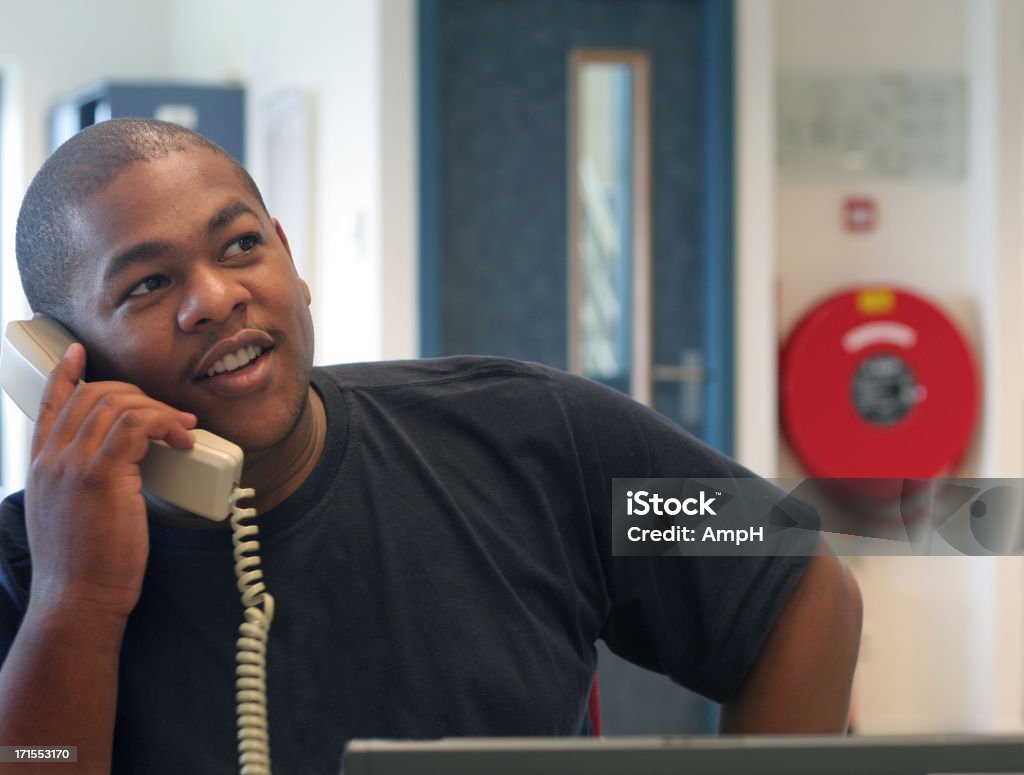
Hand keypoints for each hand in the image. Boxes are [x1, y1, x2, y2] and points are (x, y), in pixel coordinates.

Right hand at [24, 344, 196, 617]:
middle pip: (92, 396)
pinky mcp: (100, 474)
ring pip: (118, 404)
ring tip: (182, 430)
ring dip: (159, 411)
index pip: (50, 407)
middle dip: (137, 396)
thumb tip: (120, 468)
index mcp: (42, 467)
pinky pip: (137, 424)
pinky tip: (181, 438)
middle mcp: (52, 459)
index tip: (78, 355)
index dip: (65, 376)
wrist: (77, 600)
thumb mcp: (72, 515)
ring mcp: (72, 464)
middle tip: (167, 416)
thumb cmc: (83, 568)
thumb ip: (83, 483)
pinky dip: (165, 423)